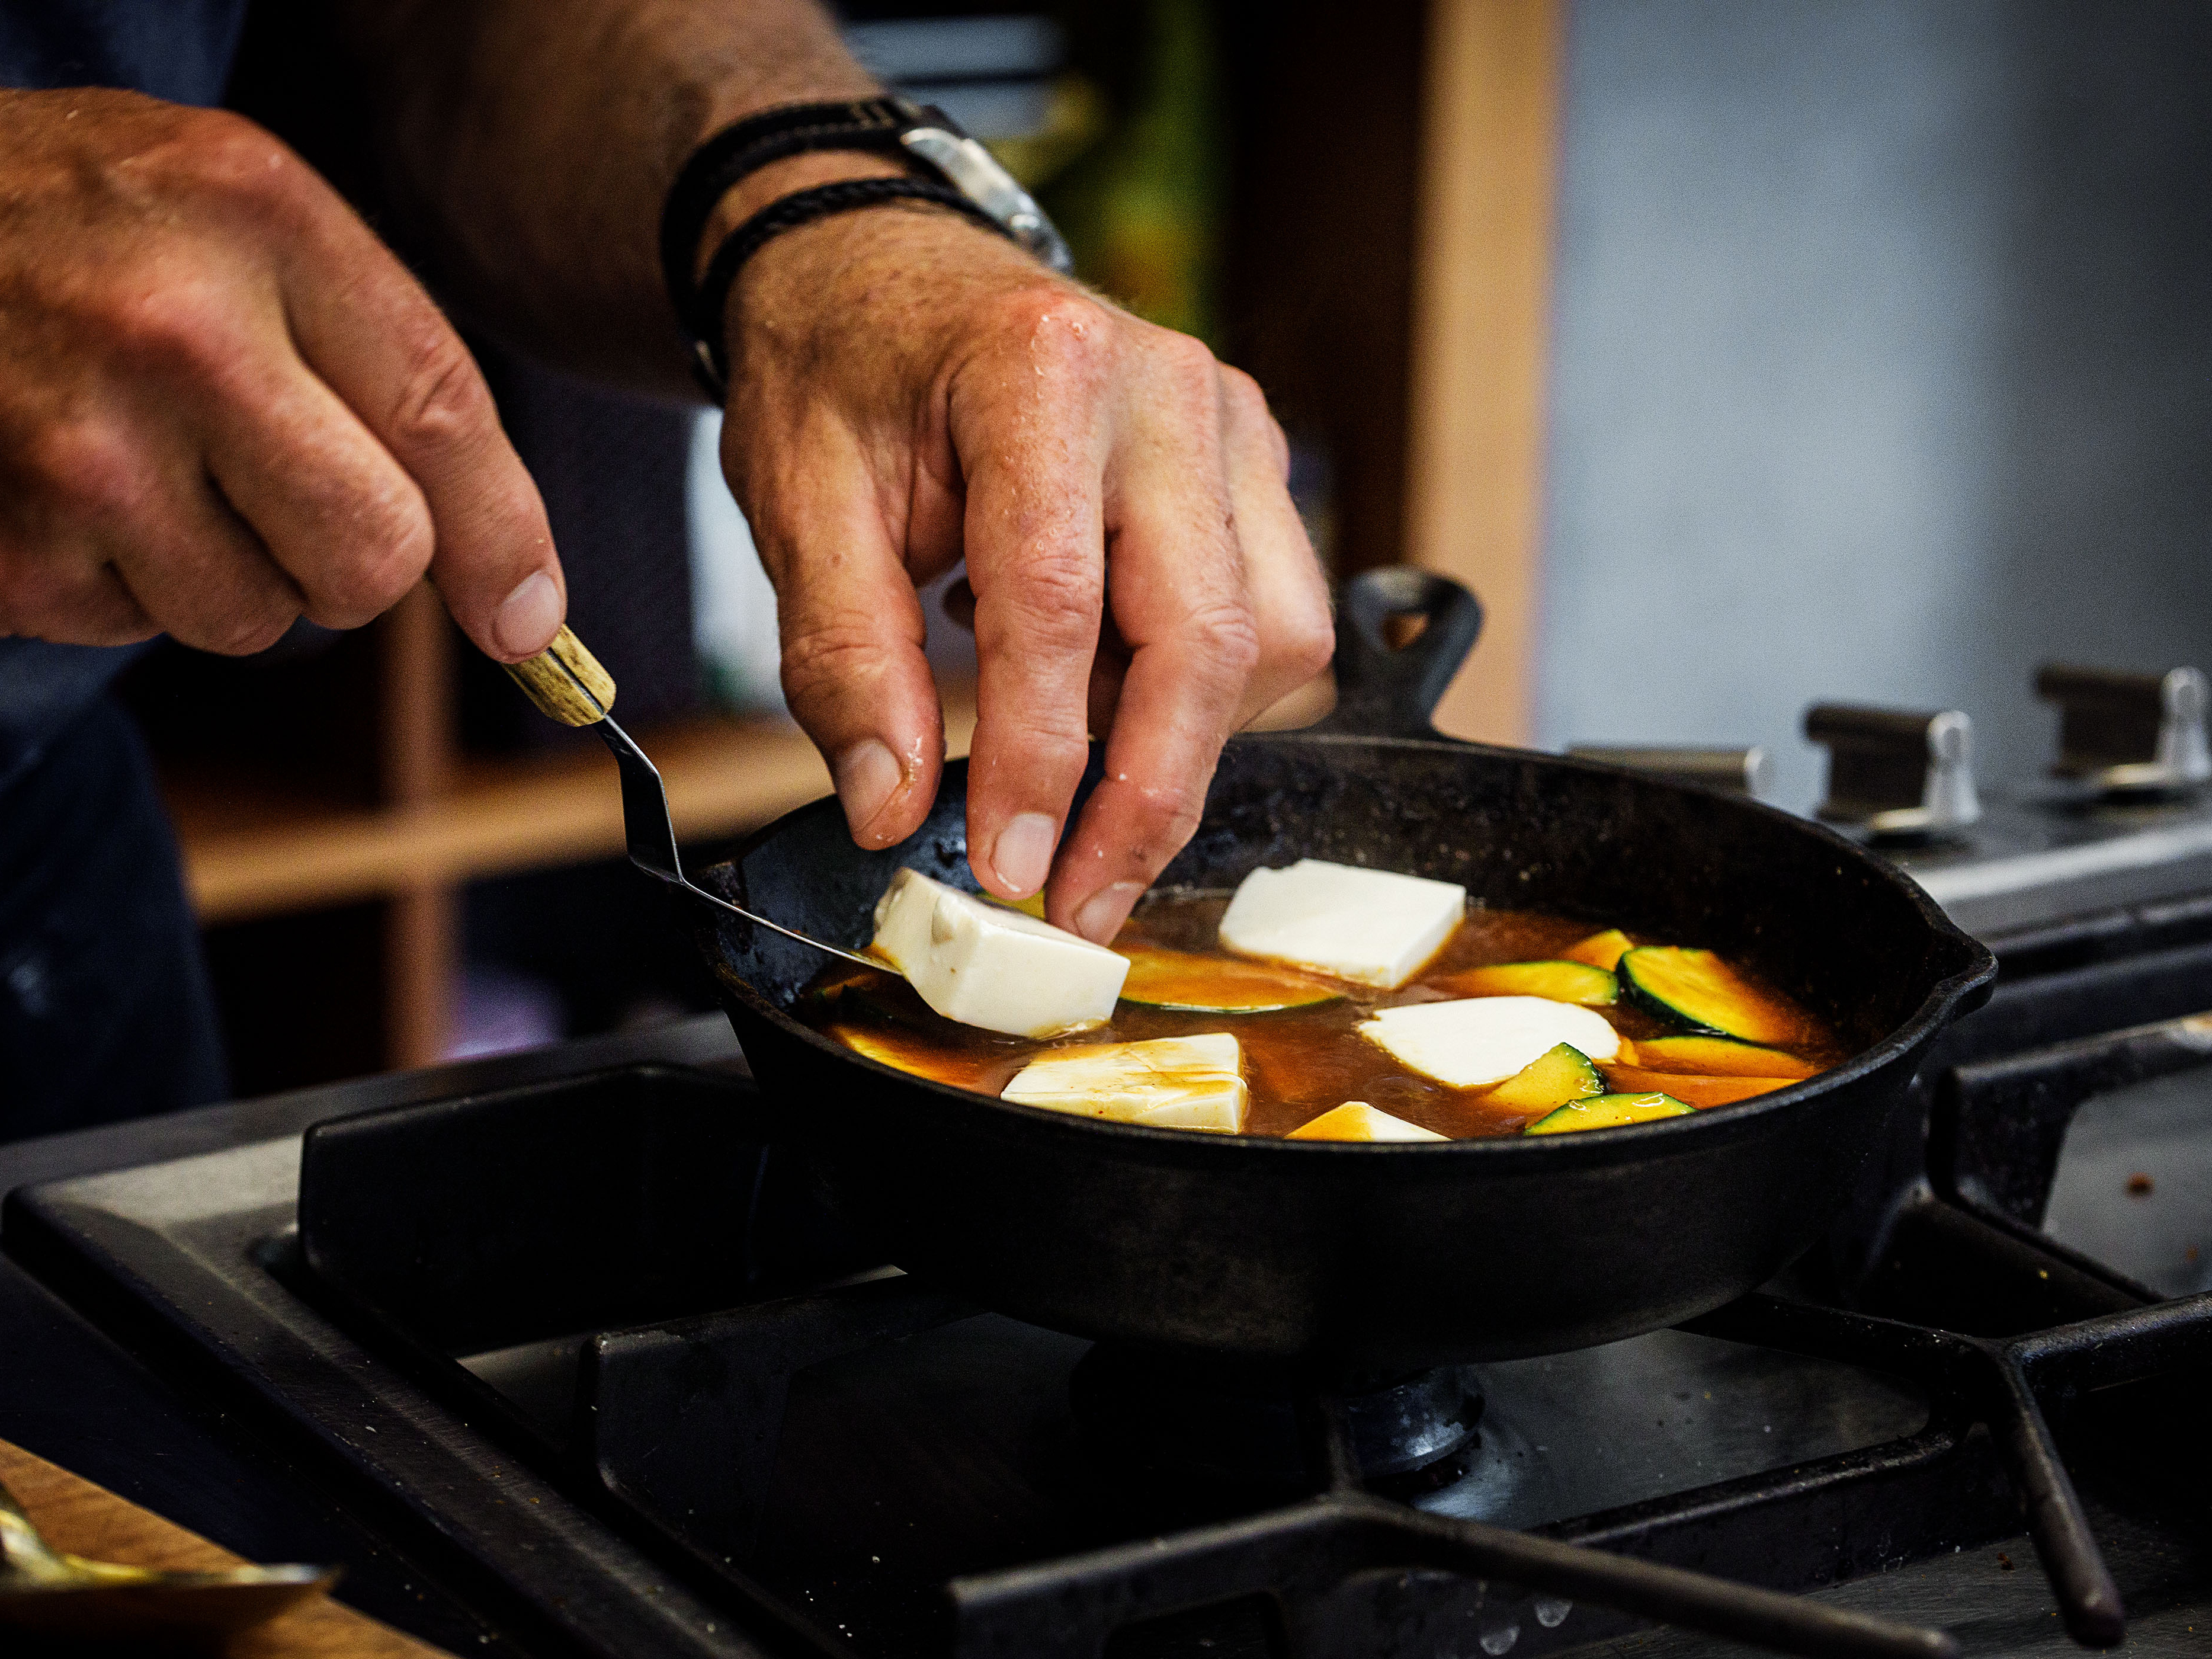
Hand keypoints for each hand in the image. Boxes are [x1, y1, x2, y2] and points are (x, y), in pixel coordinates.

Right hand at [0, 89, 563, 661]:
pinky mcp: (10, 548)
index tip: (527, 619)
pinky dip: (122, 580)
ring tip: (147, 460)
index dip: (505, 542)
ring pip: (258, 617)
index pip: (443, 418)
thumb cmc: (93, 225)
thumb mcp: (249, 220)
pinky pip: (139, 629)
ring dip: (228, 569)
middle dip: (356, 559)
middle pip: (372, 557)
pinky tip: (69, 483)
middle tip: (284, 491)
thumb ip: (393, 371)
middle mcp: (174, 332)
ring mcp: (78, 447)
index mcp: (259, 220)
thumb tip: (520, 602)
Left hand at [721, 202, 1333, 943]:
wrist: (885, 269)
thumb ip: (846, 659)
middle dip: (1150, 797)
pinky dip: (1199, 691)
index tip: (1011, 870)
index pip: (1061, 603)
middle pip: (1209, 635)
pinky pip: (1272, 614)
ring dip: (1186, 743)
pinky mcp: (1252, 462)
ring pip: (1273, 637)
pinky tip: (1106, 692)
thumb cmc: (840, 371)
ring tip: (1073, 769)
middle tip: (1081, 901)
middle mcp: (1166, 389)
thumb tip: (894, 811)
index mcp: (1040, 374)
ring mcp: (1229, 422)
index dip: (1040, 760)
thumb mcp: (798, 504)